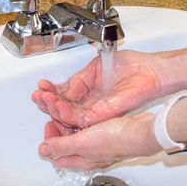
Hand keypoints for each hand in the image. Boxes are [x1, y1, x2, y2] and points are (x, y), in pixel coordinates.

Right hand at [32, 50, 164, 128]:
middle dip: (48, 102)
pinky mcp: (104, 114)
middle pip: (64, 110)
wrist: (150, 71)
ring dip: (53, 107)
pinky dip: (66, 112)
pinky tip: (55, 103)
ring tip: (42, 98)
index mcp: (89, 94)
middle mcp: (92, 106)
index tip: (41, 87)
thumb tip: (62, 89)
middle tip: (36, 95)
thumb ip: (78, 81)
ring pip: (70, 117)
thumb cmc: (130, 67)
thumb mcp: (94, 69)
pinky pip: (81, 118)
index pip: (66, 98)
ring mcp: (97, 112)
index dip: (51, 94)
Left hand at [39, 113, 160, 169]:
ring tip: (66, 110)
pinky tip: (85, 112)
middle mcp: (90, 155)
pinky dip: (82, 120)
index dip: (49, 139)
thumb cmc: (115, 140)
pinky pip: (90, 129)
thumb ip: (62, 146)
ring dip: (69, 123)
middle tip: (55, 114)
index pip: (57, 154)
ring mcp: (100, 145)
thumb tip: (43, 151)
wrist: (140, 133)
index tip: (49, 123)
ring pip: (78, 136)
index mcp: (81, 160)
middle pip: (67, 144)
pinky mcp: (109, 135)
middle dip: (58, 129)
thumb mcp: (82, 143)